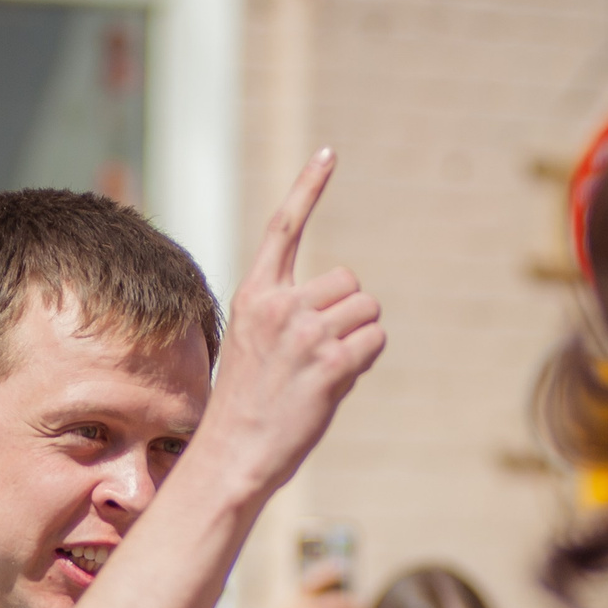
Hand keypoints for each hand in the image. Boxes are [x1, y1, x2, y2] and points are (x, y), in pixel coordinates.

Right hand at [184, 150, 387, 497]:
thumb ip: (290, 315)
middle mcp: (279, 305)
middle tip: (319, 355)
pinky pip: (375, 343)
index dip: (309, 187)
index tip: (329, 152)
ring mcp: (305, 332)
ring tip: (322, 373)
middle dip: (349, 315)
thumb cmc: (246, 407)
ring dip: (359, 341)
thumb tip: (348, 308)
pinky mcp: (330, 362)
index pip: (284, 228)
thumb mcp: (256, 346)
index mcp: (255, 295)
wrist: (233, 455)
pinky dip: (365, 363)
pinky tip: (333, 385)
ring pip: (368, 312)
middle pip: (350, 282)